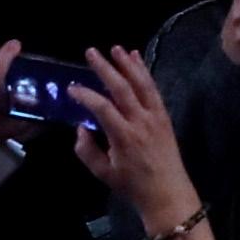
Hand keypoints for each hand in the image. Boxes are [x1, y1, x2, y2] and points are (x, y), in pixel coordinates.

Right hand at [74, 44, 197, 232]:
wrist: (167, 191)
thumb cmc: (132, 185)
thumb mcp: (103, 173)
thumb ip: (87, 150)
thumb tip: (80, 127)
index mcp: (124, 136)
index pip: (102, 108)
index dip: (85, 95)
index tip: (72, 88)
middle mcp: (141, 121)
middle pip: (122, 88)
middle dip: (105, 68)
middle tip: (91, 52)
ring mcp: (155, 116)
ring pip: (141, 83)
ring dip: (127, 64)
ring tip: (115, 48)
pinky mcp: (164, 115)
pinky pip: (153, 89)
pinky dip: (144, 72)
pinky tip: (136, 60)